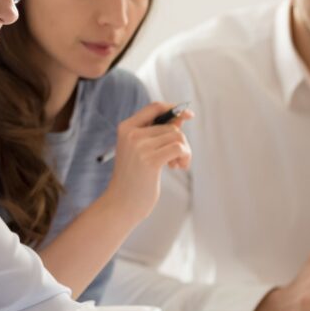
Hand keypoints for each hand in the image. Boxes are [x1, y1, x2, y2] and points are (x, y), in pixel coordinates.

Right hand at [104, 102, 193, 224]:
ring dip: (184, 150)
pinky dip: (185, 156)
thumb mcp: (143, 150)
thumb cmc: (134, 177)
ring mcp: (139, 146)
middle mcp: (131, 133)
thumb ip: (159, 132)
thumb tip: (182, 116)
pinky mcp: (150, 160)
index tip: (188, 115)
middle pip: (170, 126)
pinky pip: (179, 148)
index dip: (174, 109)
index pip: (155, 107)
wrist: (121, 203)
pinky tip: (179, 167)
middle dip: (180, 141)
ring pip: (177, 136)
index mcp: (126, 127)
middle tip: (176, 159)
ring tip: (176, 165)